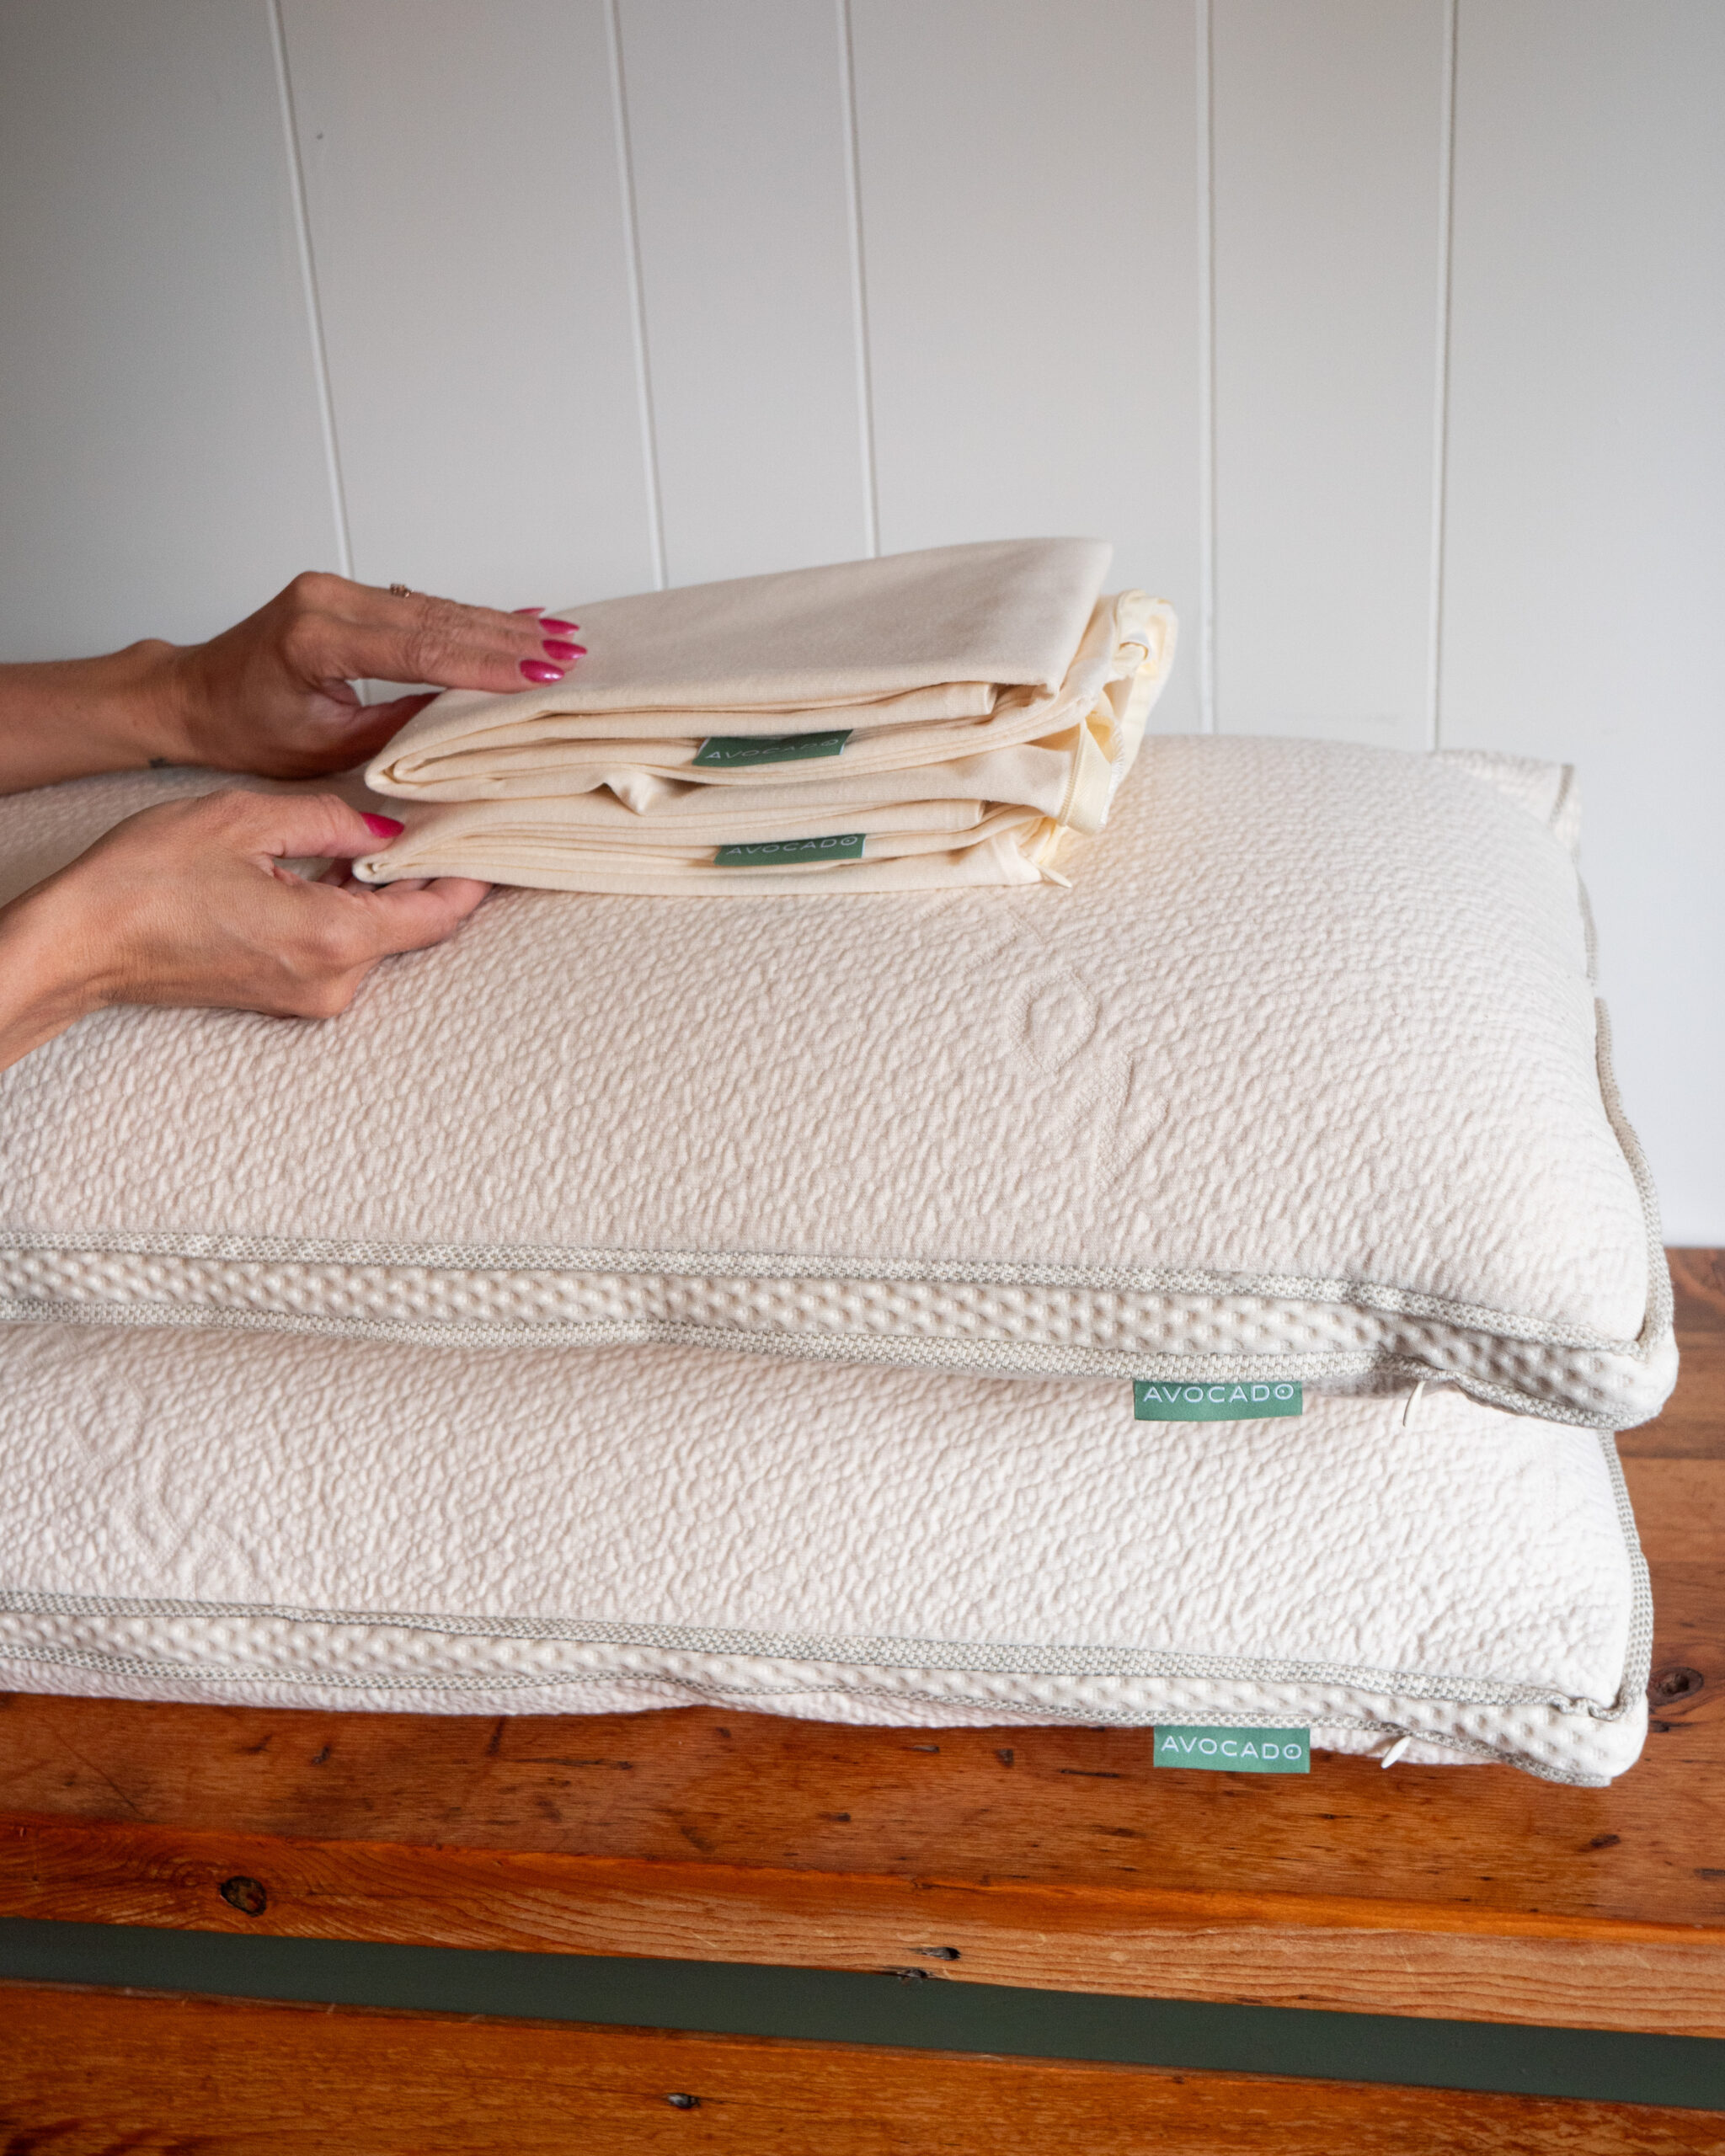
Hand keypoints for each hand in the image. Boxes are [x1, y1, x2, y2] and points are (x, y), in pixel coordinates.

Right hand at [0, 789, 488, 1069]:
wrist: (81, 942)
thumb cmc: (144, 883)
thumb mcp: (246, 819)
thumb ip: (331, 819)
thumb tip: (387, 827)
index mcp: (332, 939)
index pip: (438, 915)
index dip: (474, 875)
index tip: (493, 839)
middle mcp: (331, 982)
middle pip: (415, 927)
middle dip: (435, 875)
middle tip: (452, 821)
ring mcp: (309, 996)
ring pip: (380, 936)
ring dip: (392, 889)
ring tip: (402, 833)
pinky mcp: (287, 995)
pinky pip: (345, 948)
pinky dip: (356, 908)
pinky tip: (350, 866)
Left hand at [164, 572, 582, 777]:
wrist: (192, 695)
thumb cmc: (247, 728)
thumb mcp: (327, 745)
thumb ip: (399, 722)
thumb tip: (466, 712)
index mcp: (316, 639)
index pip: (422, 648)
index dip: (488, 661)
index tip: (541, 670)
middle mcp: (327, 600)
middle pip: (438, 618)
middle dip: (509, 637)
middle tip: (569, 651)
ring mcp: (336, 589)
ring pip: (434, 607)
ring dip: (499, 624)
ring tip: (558, 637)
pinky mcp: (344, 593)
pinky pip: (419, 605)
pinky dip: (468, 616)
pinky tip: (515, 618)